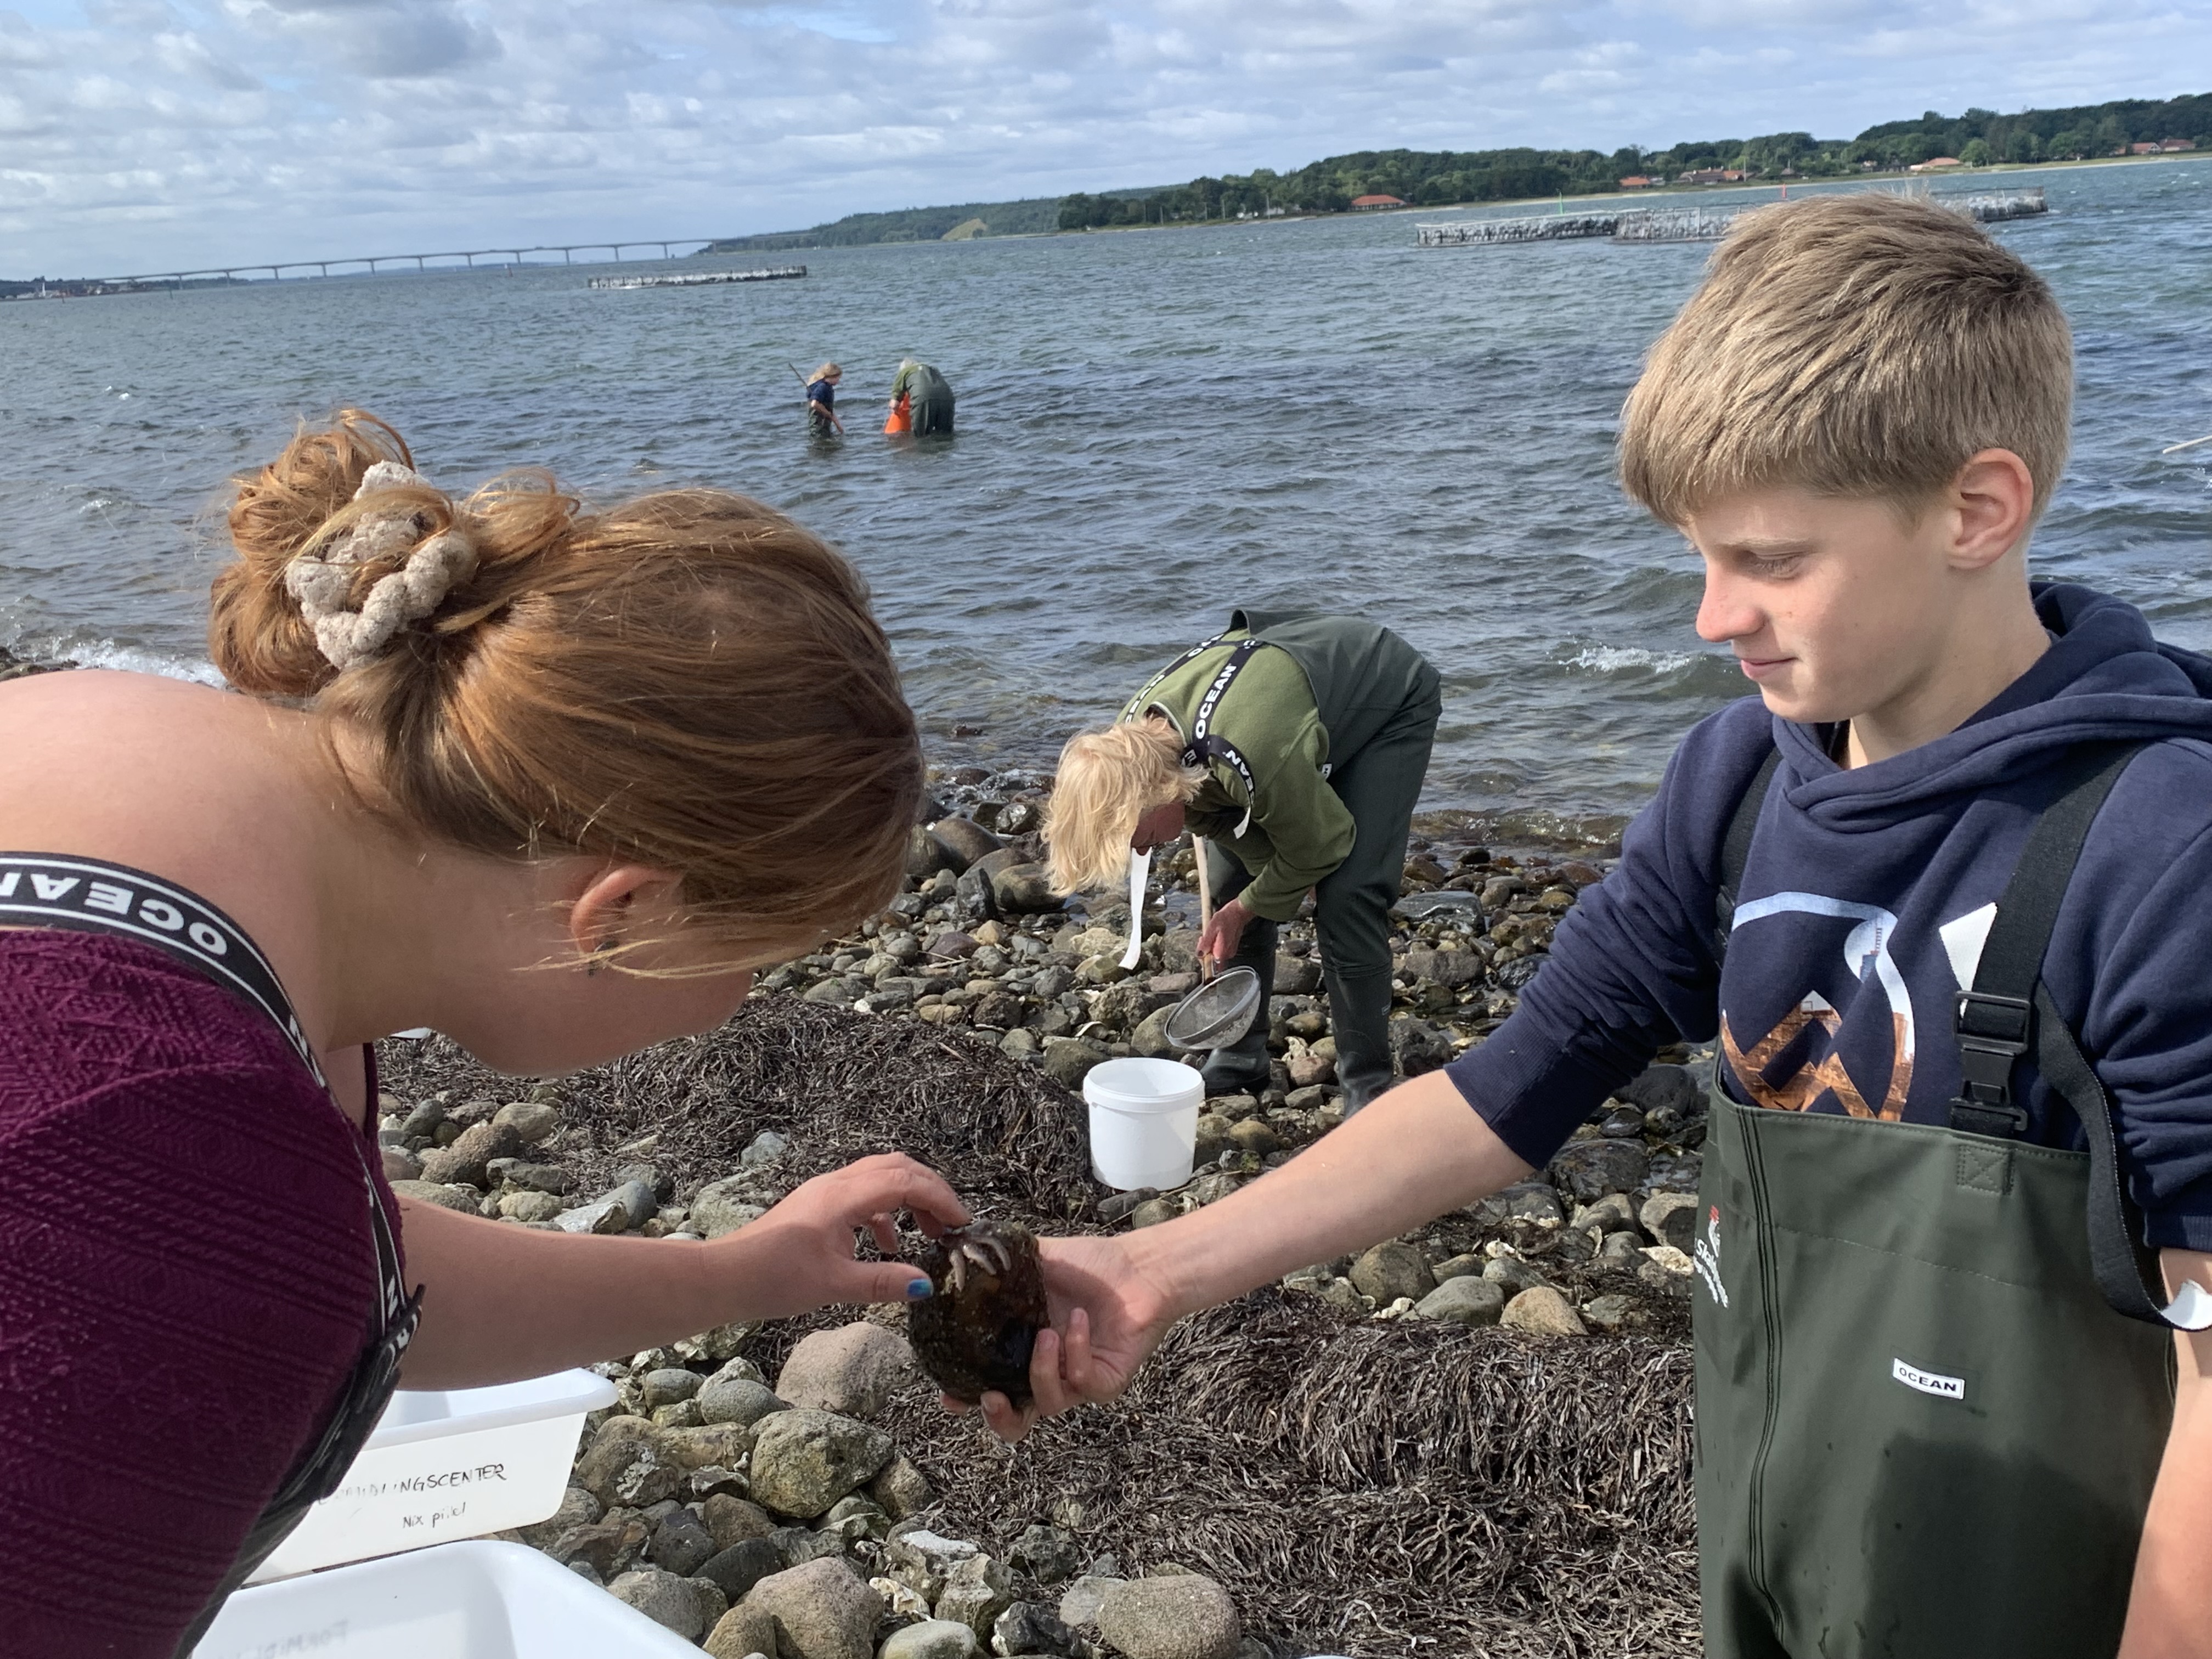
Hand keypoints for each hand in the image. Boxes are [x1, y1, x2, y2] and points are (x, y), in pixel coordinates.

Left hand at [713, 1153, 966, 1318]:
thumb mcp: (835, 1285)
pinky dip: (886, 1212)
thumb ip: (883, 1283)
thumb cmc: (774, 1278)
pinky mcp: (817, 1205)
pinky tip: (889, 1245)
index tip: (962, 1223)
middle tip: (952, 1221)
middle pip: (897, 1167)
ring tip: (928, 1231)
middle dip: (931, 1189)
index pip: (905, 1181)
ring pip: (880, 1177)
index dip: (940, 1197)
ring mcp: (825, 1192)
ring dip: (909, 1197)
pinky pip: (863, 1195)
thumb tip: (926, 1286)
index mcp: (844, 1196)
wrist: (726, 1276)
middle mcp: (836, 1184)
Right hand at [943, 1233, 1178, 1441]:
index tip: (949, 1396)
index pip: (989, 1384)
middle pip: (1016, 1421)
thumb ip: (1000, 1264)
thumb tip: (960, 1253)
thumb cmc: (1090, 1264)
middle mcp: (1048, 1371)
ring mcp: (1076, 1380)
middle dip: (998, 1418)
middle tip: (990, 1397)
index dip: (966, 1398)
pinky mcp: (1106, 1383)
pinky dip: (1077, 1353)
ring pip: (1048, 1406)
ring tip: (1047, 1334)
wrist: (1139, 1266)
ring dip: (1041, 1371)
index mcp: (1023, 1348)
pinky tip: (1079, 1321)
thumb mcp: (1037, 1261)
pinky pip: (1083, 1383)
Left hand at [1197, 896, 1252, 966]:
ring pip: (1214, 954)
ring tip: (1211, 934)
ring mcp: (1230, 952)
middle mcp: (1227, 955)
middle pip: (1211, 959)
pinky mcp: (1230, 948)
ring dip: (1209, 946)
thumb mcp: (1212, 928)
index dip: (1202, 955)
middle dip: (1205, 949)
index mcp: (1222, 952)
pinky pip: (1219, 950)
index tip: (1201, 945)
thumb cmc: (1226, 918)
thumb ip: (1205, 943)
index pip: (1208, 963)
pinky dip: (1215, 944)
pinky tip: (1215, 935)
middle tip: (1205, 937)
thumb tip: (1199, 954)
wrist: (1238, 912)